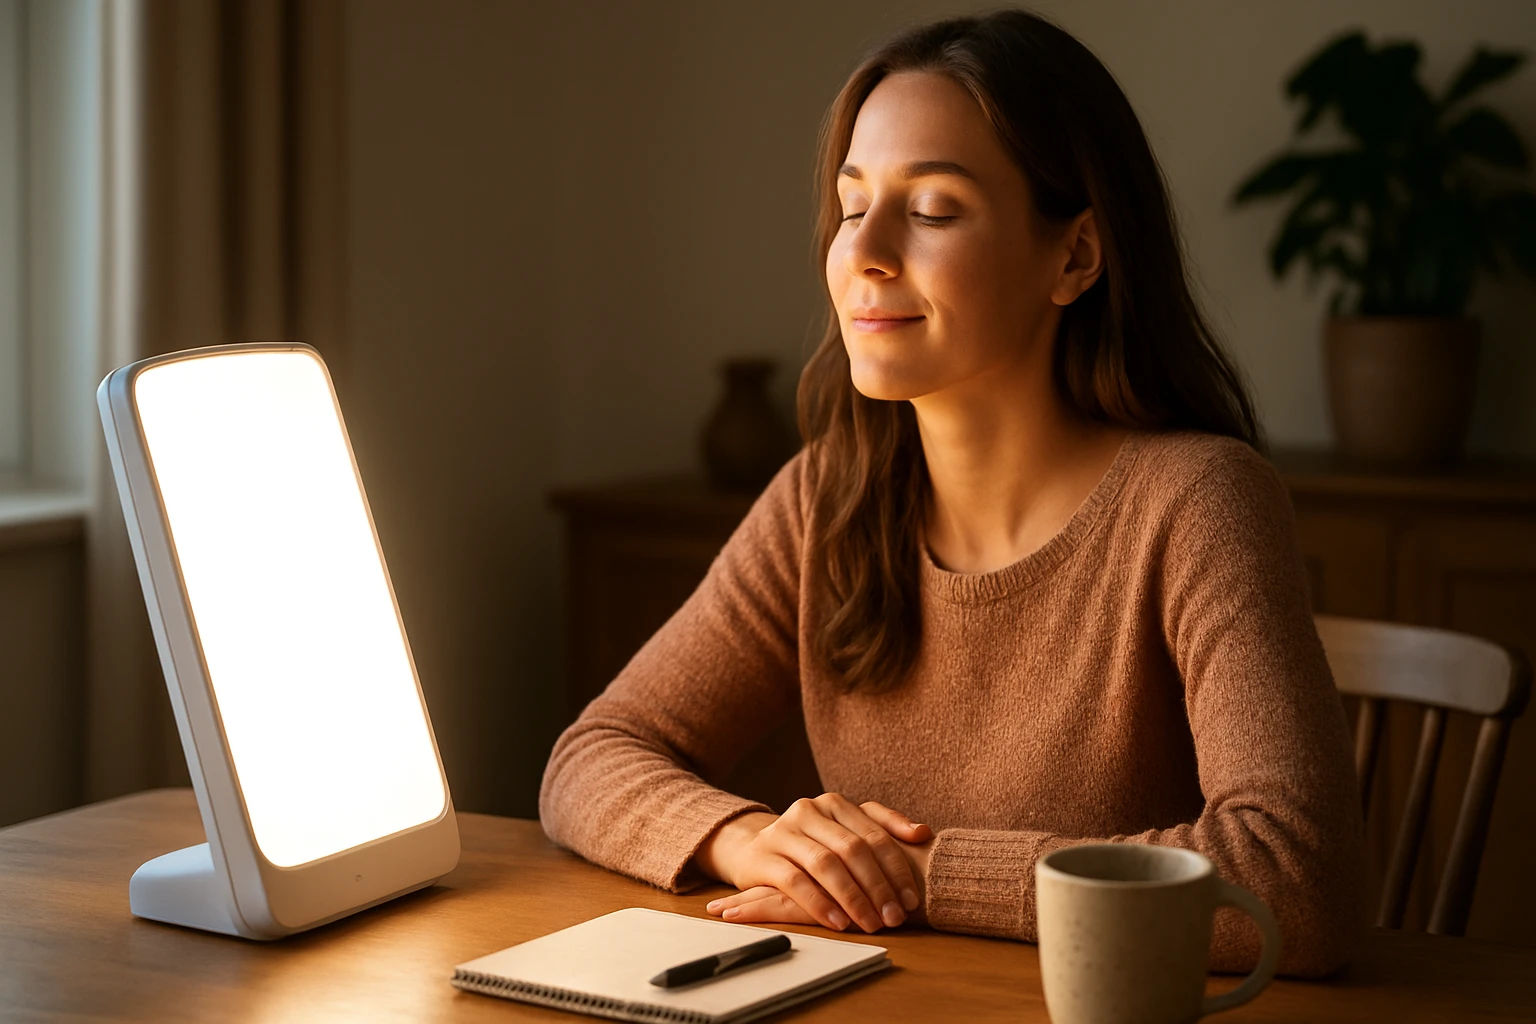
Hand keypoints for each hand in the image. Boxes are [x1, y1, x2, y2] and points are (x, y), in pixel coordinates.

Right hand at [693, 794, 933, 933]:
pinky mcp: (762, 856)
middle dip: (878, 887)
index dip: (895, 868)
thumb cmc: (811, 845)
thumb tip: (923, 832)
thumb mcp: (845, 831)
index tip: (911, 899)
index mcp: (834, 802)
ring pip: (825, 864)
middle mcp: (808, 810)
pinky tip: (838, 923)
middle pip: (851, 849)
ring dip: (852, 898)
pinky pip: (794, 881)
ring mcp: (782, 831)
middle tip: (894, 918)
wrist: (753, 849)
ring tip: (870, 924)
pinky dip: (820, 904)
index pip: (873, 834)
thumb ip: (883, 827)